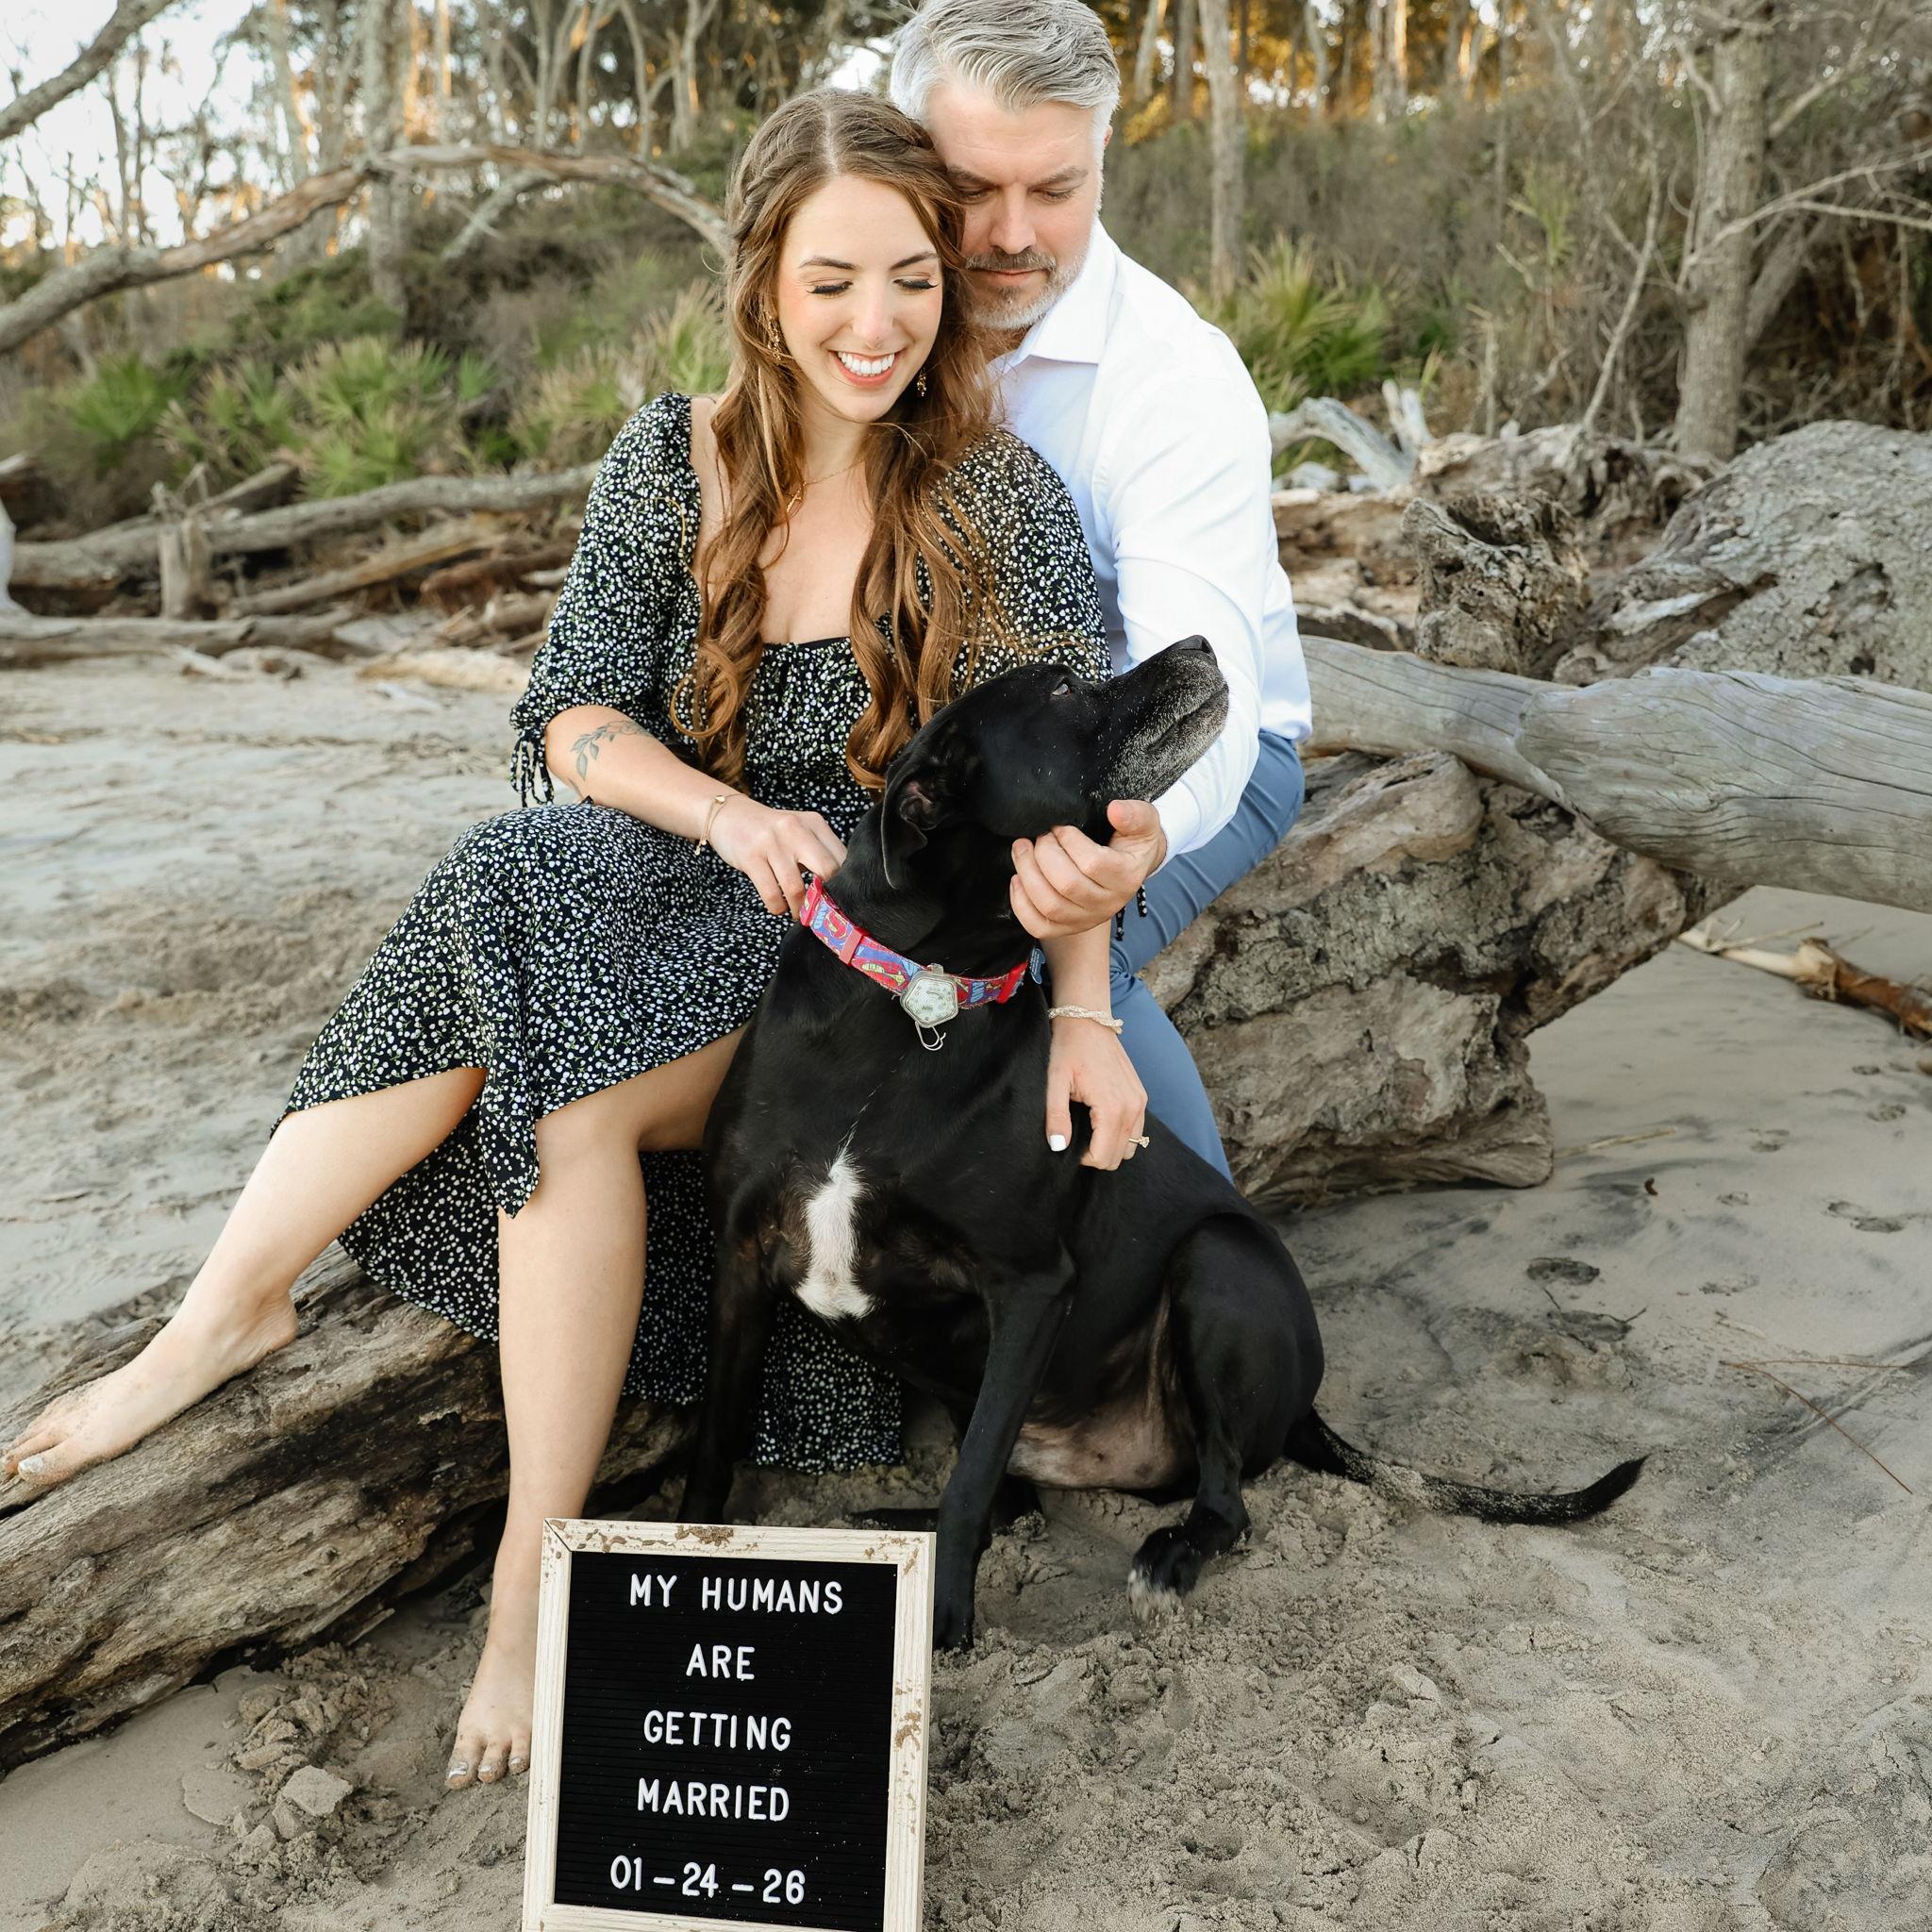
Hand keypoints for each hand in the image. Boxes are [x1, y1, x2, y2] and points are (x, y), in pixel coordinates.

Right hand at [706, 796, 845, 917]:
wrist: (730, 815)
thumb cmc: (770, 831)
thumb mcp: (799, 831)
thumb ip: (818, 852)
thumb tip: (837, 890)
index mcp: (814, 823)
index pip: (842, 858)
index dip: (843, 884)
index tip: (837, 899)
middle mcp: (796, 829)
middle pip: (826, 870)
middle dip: (826, 897)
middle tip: (820, 910)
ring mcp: (772, 842)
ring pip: (796, 888)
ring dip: (799, 908)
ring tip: (798, 913)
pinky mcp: (751, 856)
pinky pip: (771, 893)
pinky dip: (778, 907)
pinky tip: (779, 907)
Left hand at [1011, 800, 1166, 941]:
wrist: (1132, 866)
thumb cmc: (1132, 840)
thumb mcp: (1144, 822)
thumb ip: (1135, 814)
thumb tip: (1115, 810)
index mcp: (1127, 877)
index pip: (1092, 863)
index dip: (1069, 840)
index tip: (1060, 826)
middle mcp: (1108, 904)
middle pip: (1066, 885)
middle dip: (1044, 853)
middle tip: (1040, 835)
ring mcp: (1087, 919)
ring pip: (1049, 905)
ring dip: (1027, 873)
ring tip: (1022, 849)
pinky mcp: (1068, 927)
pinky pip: (1038, 926)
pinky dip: (1021, 904)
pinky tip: (1018, 879)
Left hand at [1044, 1015, 1146, 1170]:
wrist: (1087, 1021)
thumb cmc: (1069, 1049)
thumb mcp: (1055, 1082)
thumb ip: (1056, 1116)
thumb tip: (1058, 1147)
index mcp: (1112, 1107)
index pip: (1104, 1157)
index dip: (1083, 1158)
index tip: (1068, 1140)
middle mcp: (1132, 1107)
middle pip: (1119, 1156)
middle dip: (1097, 1154)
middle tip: (1076, 1135)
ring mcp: (1140, 1101)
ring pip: (1131, 1146)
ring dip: (1110, 1146)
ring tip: (1088, 1129)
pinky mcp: (1141, 1096)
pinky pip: (1137, 1130)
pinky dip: (1121, 1134)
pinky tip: (1101, 1121)